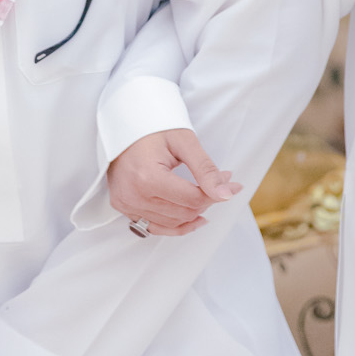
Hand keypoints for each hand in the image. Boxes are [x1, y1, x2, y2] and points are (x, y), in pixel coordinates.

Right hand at [106, 127, 239, 234]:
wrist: (122, 127)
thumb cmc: (152, 129)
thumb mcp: (184, 142)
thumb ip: (206, 169)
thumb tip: (226, 194)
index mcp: (147, 177)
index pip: (192, 199)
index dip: (217, 193)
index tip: (232, 183)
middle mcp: (134, 195)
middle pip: (185, 212)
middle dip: (207, 200)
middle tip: (219, 183)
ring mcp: (126, 204)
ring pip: (173, 223)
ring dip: (194, 212)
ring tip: (204, 193)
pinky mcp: (124, 208)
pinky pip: (155, 227)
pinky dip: (176, 226)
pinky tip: (193, 218)